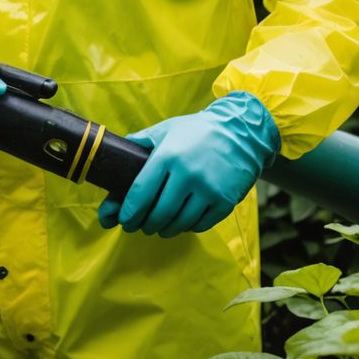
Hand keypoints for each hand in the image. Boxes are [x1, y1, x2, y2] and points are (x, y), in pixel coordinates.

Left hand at [98, 93, 279, 237]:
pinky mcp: (225, 202)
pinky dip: (188, 227)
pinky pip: (200, 225)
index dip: (129, 211)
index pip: (141, 192)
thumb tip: (118, 149)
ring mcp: (208, 190)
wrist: (241, 133)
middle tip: (140, 226)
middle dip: (145, 224)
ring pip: (179, 223)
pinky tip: (182, 222)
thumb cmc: (197, 131)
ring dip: (165, 229)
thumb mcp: (167, 129)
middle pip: (159, 213)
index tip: (123, 219)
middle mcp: (188, 174)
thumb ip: (142, 141)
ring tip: (159, 227)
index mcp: (168, 155)